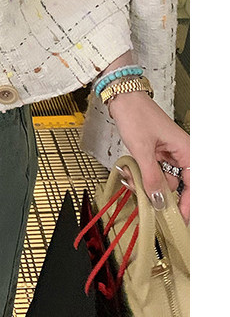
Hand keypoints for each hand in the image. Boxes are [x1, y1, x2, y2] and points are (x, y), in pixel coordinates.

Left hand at [107, 90, 189, 221]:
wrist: (122, 98)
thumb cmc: (136, 114)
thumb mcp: (142, 150)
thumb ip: (151, 177)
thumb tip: (159, 201)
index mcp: (186, 150)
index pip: (194, 184)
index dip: (189, 202)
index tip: (181, 217)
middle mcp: (180, 153)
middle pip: (176, 185)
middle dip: (157, 190)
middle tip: (144, 194)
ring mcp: (167, 154)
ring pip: (161, 180)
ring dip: (145, 182)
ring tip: (130, 175)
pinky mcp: (155, 153)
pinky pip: (151, 171)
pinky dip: (141, 175)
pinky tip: (129, 171)